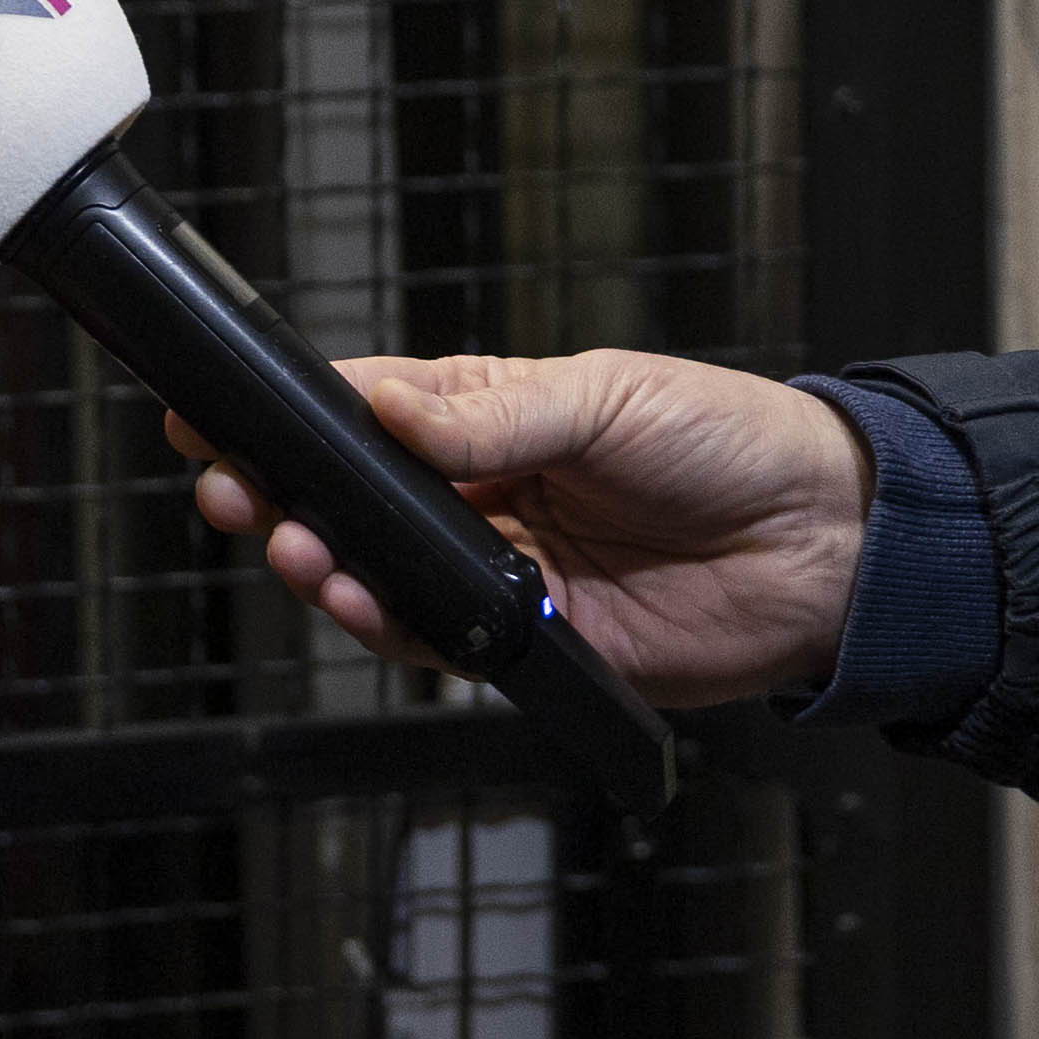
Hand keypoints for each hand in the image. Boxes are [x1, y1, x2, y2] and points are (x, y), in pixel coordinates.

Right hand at [177, 351, 874, 709]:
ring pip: (379, 576)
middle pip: (352, 502)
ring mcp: (501, 571)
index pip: (365, 413)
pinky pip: (437, 642)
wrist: (826, 544)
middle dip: (279, 495)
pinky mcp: (531, 642)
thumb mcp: (608, 396)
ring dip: (322, 565)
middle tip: (230, 490)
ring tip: (292, 548)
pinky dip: (389, 626)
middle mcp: (482, 495)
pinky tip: (357, 600)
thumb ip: (494, 415)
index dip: (288, 417)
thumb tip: (390, 410)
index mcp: (489, 418)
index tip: (212, 413)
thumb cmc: (731, 442)